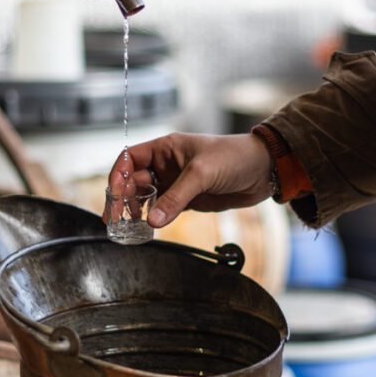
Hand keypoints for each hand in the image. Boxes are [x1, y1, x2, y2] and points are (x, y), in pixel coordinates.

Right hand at [105, 133, 272, 227]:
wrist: (263, 170)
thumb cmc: (234, 157)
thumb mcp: (202, 174)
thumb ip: (176, 198)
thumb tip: (152, 220)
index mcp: (165, 148)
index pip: (130, 159)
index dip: (117, 175)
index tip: (112, 194)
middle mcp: (167, 165)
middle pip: (133, 181)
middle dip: (123, 198)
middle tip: (116, 218)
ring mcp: (176, 183)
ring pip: (146, 198)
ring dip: (135, 211)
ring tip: (127, 226)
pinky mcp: (187, 200)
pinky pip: (163, 210)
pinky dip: (153, 219)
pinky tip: (147, 228)